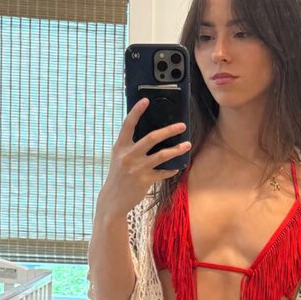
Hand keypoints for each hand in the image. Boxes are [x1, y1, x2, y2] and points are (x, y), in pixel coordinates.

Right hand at [100, 98, 191, 215]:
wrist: (113, 199)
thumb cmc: (118, 175)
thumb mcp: (119, 157)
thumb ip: (130, 145)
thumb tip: (148, 132)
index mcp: (120, 147)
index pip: (128, 125)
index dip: (136, 111)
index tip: (145, 100)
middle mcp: (129, 156)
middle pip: (152, 138)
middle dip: (169, 130)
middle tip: (182, 125)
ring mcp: (137, 168)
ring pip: (162, 155)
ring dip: (177, 149)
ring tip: (187, 145)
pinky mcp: (145, 180)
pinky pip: (163, 172)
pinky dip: (171, 169)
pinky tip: (177, 166)